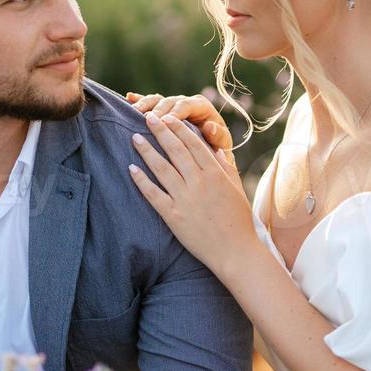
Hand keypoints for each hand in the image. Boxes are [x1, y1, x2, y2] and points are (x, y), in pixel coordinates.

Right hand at [126, 91, 232, 151]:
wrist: (210, 156)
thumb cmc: (217, 151)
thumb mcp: (222, 146)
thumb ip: (219, 137)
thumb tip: (210, 127)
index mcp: (202, 107)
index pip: (187, 105)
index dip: (175, 112)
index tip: (165, 121)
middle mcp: (186, 102)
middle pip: (169, 102)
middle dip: (158, 110)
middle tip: (146, 120)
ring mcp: (172, 105)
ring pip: (157, 100)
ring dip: (145, 105)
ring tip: (134, 113)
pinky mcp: (161, 111)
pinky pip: (149, 103)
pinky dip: (139, 100)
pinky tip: (128, 98)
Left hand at [128, 112, 256, 278]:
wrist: (235, 252)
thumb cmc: (238, 222)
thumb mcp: (236, 189)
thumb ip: (226, 168)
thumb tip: (216, 150)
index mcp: (215, 174)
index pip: (193, 144)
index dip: (178, 128)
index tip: (168, 117)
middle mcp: (199, 182)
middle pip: (175, 150)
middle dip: (160, 131)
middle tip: (148, 118)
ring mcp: (185, 199)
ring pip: (162, 168)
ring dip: (147, 150)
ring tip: (135, 137)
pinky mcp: (174, 216)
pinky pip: (154, 194)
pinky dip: (141, 180)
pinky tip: (131, 168)